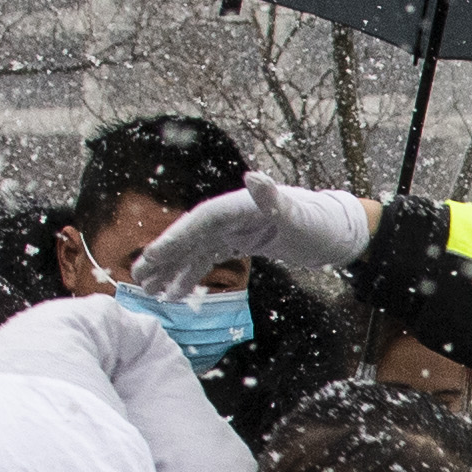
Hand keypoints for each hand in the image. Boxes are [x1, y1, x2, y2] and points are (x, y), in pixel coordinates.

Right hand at [130, 172, 376, 292]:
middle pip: (189, 235)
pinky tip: (176, 294)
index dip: (176, 238)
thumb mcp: (298, 215)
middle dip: (163, 256)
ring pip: (193, 250)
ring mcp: (233, 229)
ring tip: (147, 291)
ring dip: (170, 270)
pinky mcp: (238, 243)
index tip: (154, 257)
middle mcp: (231, 215)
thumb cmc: (317, 223)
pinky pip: (207, 259)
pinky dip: (190, 275)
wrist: (334, 232)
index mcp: (239, 206)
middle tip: (137, 277)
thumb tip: (253, 177)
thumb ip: (274, 199)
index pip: (200, 221)